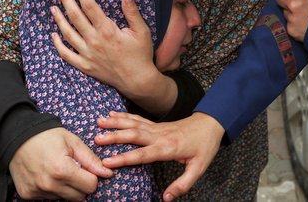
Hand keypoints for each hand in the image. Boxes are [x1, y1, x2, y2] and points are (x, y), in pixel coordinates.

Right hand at [9, 127, 111, 200]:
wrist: (17, 138)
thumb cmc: (47, 137)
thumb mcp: (73, 142)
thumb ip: (91, 160)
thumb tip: (107, 173)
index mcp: (62, 170)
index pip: (91, 186)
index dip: (92, 176)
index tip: (86, 168)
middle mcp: (49, 185)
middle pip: (79, 196)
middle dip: (82, 184)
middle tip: (74, 169)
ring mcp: (37, 192)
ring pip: (65, 198)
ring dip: (67, 187)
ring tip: (59, 170)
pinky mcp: (27, 196)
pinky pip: (49, 198)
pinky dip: (53, 189)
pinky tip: (48, 175)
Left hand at [51, 0, 157, 98]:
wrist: (137, 80)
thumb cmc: (141, 54)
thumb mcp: (141, 31)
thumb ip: (132, 12)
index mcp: (108, 31)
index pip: (90, 7)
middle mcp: (94, 41)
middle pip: (75, 17)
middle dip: (66, 0)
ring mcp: (87, 54)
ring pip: (68, 34)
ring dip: (59, 19)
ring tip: (53, 7)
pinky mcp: (85, 66)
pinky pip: (66, 54)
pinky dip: (58, 44)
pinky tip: (54, 34)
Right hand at [94, 112, 224, 200]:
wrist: (211, 124)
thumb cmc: (204, 146)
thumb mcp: (198, 168)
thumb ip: (182, 184)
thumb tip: (167, 198)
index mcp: (168, 148)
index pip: (143, 154)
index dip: (124, 158)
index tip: (107, 162)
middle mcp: (159, 135)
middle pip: (134, 135)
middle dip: (114, 137)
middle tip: (96, 140)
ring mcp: (157, 128)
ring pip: (134, 124)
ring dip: (116, 123)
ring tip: (99, 122)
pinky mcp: (157, 124)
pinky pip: (138, 119)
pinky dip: (124, 116)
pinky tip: (112, 114)